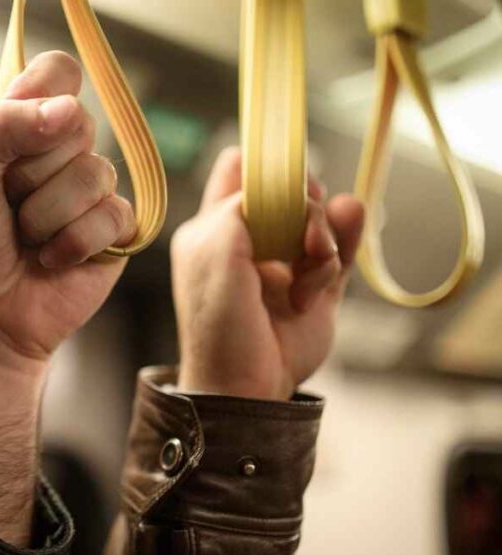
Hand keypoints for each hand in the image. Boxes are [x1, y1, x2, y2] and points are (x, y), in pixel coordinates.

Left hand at [0, 52, 133, 544]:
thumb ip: (4, 128)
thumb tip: (66, 108)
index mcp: (20, 131)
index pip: (56, 74)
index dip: (45, 96)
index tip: (19, 131)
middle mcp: (60, 155)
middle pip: (78, 121)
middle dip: (31, 171)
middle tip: (7, 204)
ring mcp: (91, 192)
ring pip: (94, 172)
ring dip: (47, 216)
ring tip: (27, 240)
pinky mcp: (116, 231)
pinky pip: (113, 213)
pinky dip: (74, 243)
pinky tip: (52, 261)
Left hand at [171, 148, 364, 400]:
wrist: (246, 384)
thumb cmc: (218, 321)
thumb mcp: (213, 253)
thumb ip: (239, 207)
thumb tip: (276, 185)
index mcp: (214, 227)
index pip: (240, 170)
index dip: (263, 164)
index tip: (283, 175)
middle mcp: (251, 238)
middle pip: (291, 188)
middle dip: (303, 203)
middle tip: (300, 235)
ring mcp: (287, 260)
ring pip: (322, 217)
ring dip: (322, 240)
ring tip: (307, 278)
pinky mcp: (320, 283)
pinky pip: (345, 245)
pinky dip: (343, 249)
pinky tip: (324, 271)